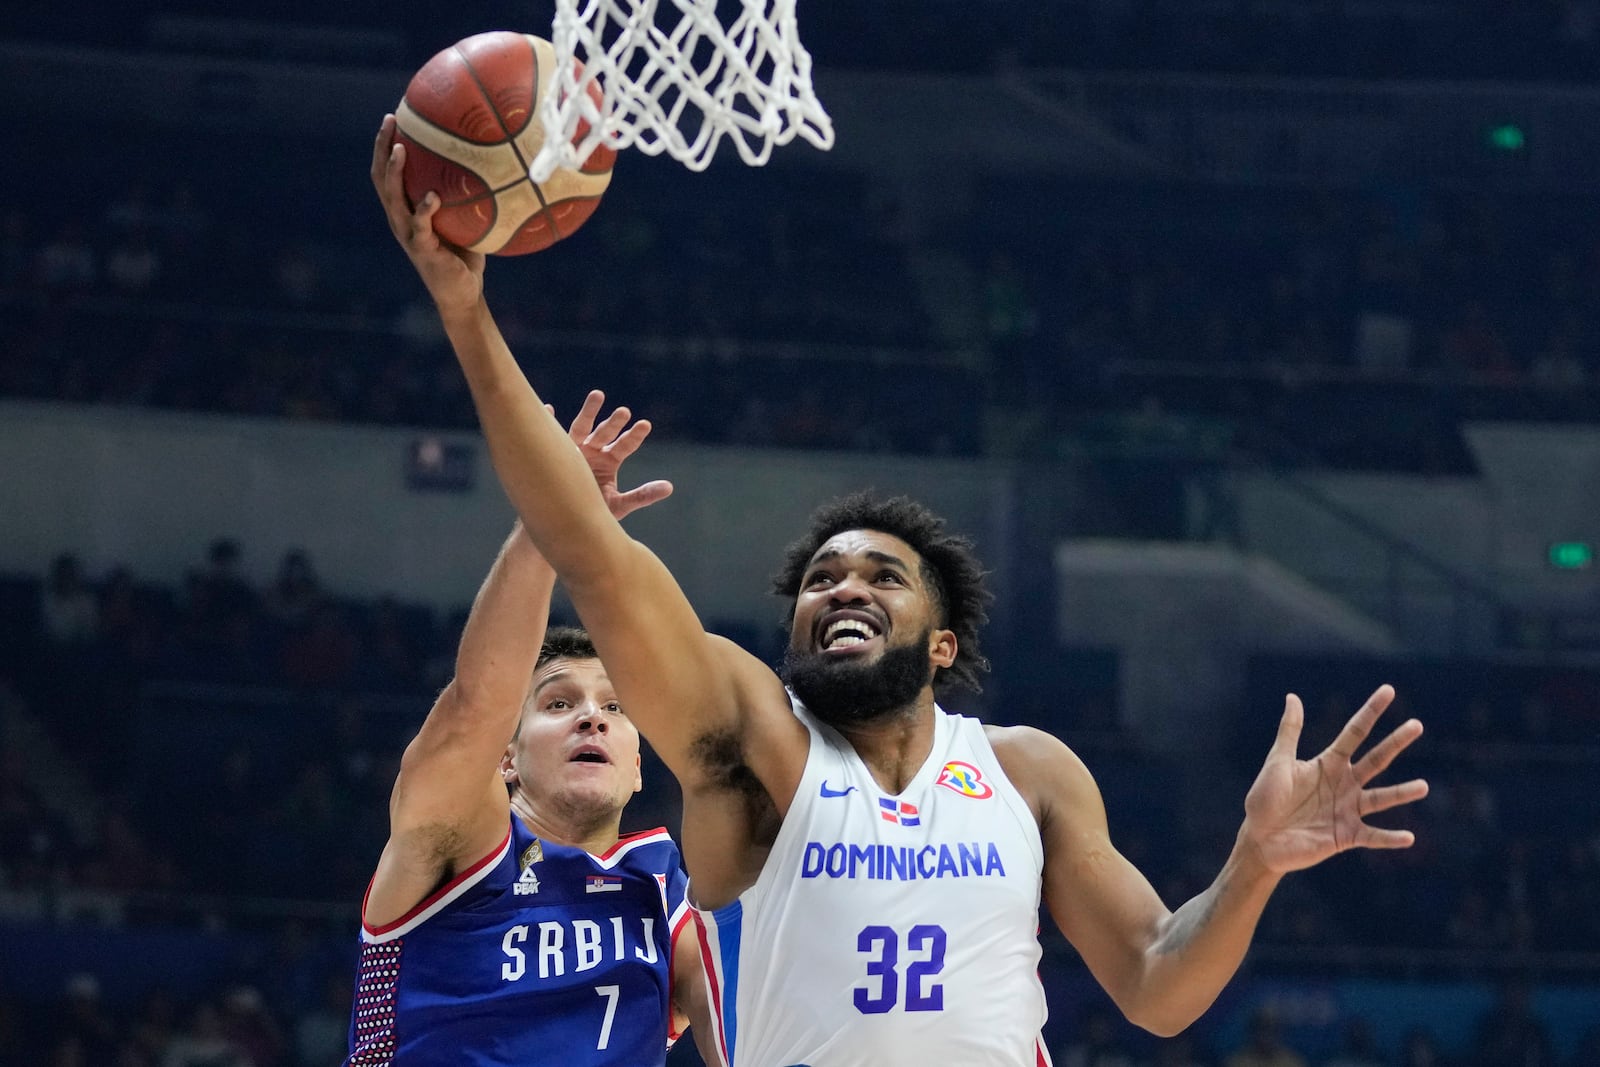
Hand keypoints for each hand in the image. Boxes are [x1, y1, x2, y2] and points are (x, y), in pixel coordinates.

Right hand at [370, 113, 483, 318]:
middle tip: (390, 120)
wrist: (462, 292)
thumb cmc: (465, 253)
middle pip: (381, 177)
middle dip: (382, 147)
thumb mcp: (464, 218)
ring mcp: (408, 234)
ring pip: (393, 198)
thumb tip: (492, 160)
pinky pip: (419, 225)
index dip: (385, 144)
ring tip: (400, 149)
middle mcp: (400, 218)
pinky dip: (425, 209)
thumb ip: (466, 193)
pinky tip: (433, 196)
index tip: (393, 116)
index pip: (387, 171)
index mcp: (405, 209)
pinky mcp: (422, 249)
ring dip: (394, 173)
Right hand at [560, 389, 673, 519]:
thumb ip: (643, 495)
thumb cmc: (594, 511)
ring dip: (589, 412)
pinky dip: (550, 422)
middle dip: (614, 423)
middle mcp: (593, 450)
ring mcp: (573, 450)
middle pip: (605, 433)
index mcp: (610, 460)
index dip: (634, 435)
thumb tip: (669, 487)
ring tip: (598, 394)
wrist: (566, 519)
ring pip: (582, 427)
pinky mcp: (554, 455)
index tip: (645, 425)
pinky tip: (549, 409)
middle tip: (624, 412)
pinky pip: (551, 437)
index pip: (625, 445)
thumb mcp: (620, 505)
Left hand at [1240, 684, 1427, 873]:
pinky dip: (1389, 838)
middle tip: (1416, 725)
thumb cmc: (1265, 798)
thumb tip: (1293, 696)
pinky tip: (1408, 837)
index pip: (1354, 733)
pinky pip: (1372, 836)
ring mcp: (1347, 810)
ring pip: (1381, 798)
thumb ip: (1289, 731)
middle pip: (1375, 760)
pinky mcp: (1345, 836)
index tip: (1388, 690)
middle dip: (1395, 743)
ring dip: (1401, 793)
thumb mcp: (1278, 761)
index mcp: (1328, 763)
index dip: (1370, 712)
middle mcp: (1344, 784)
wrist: (1259, 838)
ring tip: (1423, 786)